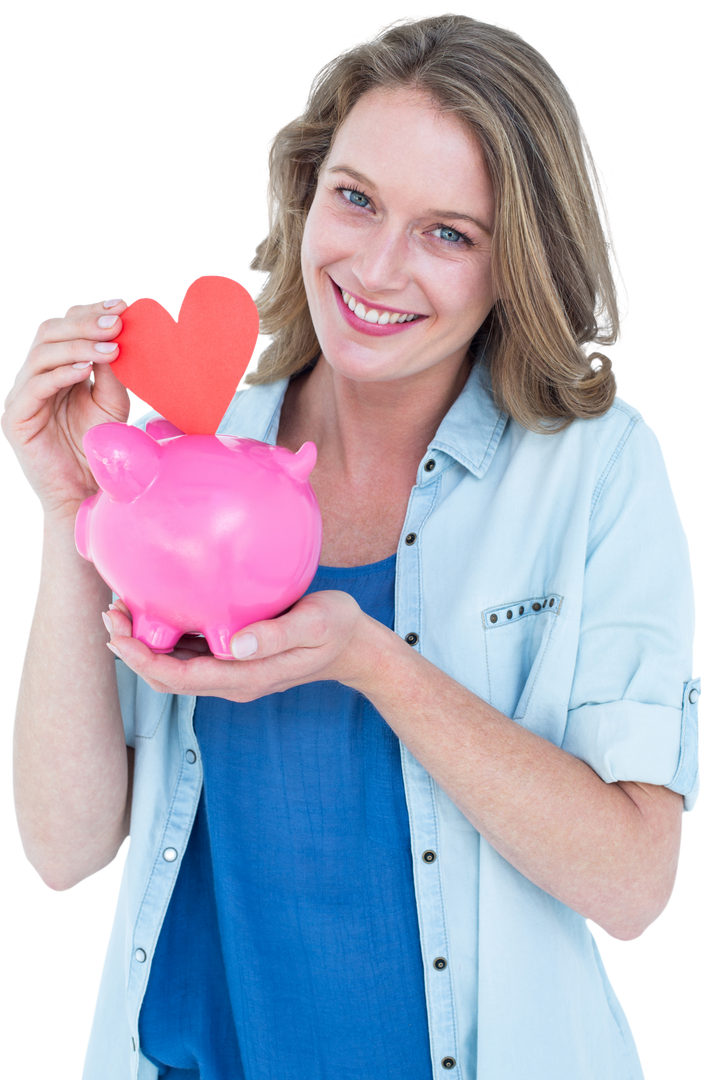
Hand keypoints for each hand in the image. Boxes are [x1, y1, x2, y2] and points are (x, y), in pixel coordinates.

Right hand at [1, 296, 131, 521]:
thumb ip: (112, 371)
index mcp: (56, 368)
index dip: (91, 311)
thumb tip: (118, 331)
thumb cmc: (99, 450)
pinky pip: (35, 386)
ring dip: (78, 345)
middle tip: (117, 320)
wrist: (86, 497)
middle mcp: (34, 377)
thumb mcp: (113, 403)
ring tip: (111, 346)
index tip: (123, 304)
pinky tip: (87, 369)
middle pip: (50, 331)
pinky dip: (62, 373)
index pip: (66, 326)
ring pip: (41, 353)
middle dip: (85, 322)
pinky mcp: (16, 419)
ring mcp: (20, 396)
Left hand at [103, 591, 384, 701]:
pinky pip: (190, 655)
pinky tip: (155, 610)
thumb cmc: (338, 628)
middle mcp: (232, 680)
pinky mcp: (235, 657)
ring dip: (144, 645)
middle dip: (132, 652)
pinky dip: (165, 638)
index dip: (142, 659)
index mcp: (246, 677)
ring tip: (121, 611)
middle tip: (110, 615)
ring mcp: (232, 672)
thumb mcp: (316, 625)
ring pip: (175, 667)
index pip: (179, 678)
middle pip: (167, 677)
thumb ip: (278, 635)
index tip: (118, 634)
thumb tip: (235, 644)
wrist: (355, 645)